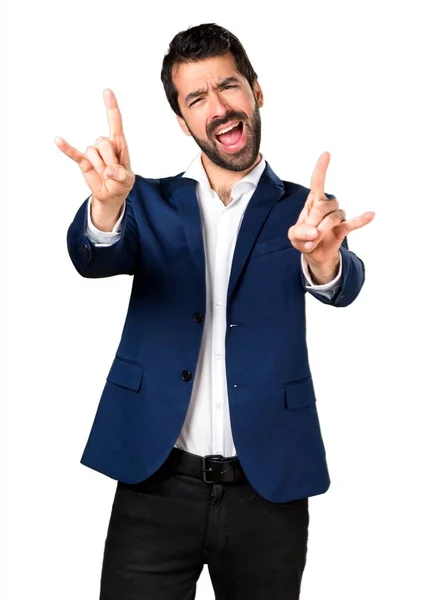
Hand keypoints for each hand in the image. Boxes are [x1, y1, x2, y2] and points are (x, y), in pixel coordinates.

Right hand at [55, 89, 134, 229]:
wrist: (111, 196)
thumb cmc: (122, 183)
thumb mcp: (127, 180)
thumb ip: (121, 175)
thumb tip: (109, 171)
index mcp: (119, 145)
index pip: (115, 122)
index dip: (112, 108)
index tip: (107, 91)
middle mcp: (105, 145)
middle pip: (103, 141)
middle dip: (109, 159)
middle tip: (112, 172)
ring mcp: (94, 153)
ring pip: (92, 152)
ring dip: (99, 166)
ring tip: (105, 176)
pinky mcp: (83, 162)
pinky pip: (74, 153)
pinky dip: (66, 148)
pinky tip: (59, 140)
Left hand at [288, 152, 374, 281]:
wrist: (315, 254)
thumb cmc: (303, 239)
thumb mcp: (293, 237)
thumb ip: (299, 233)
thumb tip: (314, 233)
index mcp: (313, 202)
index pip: (317, 182)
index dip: (321, 169)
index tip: (326, 154)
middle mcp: (326, 206)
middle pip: (323, 206)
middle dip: (314, 222)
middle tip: (308, 237)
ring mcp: (336, 216)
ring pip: (334, 217)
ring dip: (323, 230)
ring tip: (313, 242)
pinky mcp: (343, 228)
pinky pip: (353, 223)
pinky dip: (361, 220)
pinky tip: (371, 215)